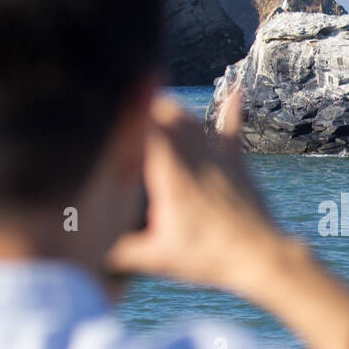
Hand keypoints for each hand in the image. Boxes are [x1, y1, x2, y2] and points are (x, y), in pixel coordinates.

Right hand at [106, 88, 294, 296]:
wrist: (260, 257)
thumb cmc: (210, 258)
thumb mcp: (157, 258)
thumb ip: (121, 252)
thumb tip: (89, 258)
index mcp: (169, 174)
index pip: (142, 128)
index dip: (123, 117)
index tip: (106, 117)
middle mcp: (192, 156)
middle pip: (163, 114)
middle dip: (140, 110)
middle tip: (122, 116)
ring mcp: (216, 157)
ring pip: (189, 118)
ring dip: (169, 111)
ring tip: (151, 108)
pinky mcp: (236, 164)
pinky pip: (231, 128)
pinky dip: (230, 110)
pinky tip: (235, 89)